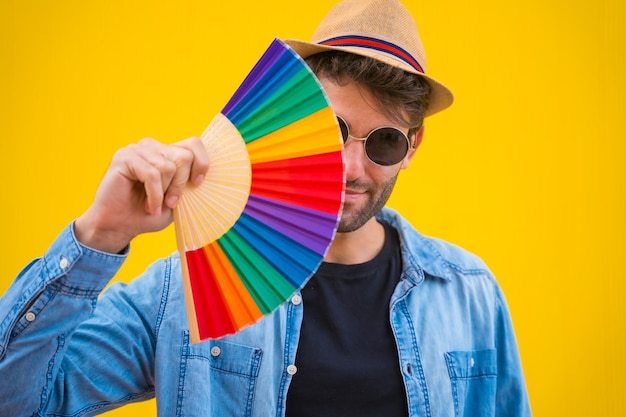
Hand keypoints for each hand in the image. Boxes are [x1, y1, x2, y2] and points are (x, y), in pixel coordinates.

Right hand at [74, 137, 208, 252]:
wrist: (119, 226)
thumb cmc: (148, 214)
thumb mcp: (177, 200)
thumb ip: (190, 184)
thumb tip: (205, 176)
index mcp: (167, 152)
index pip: (194, 144)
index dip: (201, 163)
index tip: (198, 184)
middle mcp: (153, 147)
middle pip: (185, 156)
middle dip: (181, 184)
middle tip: (171, 202)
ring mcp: (137, 149)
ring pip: (168, 166)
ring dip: (164, 192)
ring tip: (153, 205)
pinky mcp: (124, 157)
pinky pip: (152, 174)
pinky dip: (154, 196)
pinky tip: (148, 206)